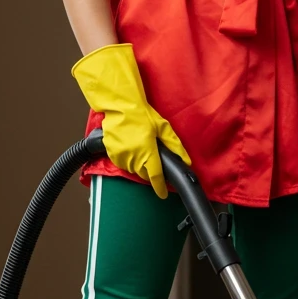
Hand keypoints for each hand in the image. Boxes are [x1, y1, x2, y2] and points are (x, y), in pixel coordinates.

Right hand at [70, 42, 190, 197]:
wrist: (120, 105)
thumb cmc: (142, 114)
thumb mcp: (164, 128)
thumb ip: (175, 146)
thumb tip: (186, 160)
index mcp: (147, 152)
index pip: (155, 177)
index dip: (160, 188)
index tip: (163, 193)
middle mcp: (133, 158)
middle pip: (144, 174)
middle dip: (150, 170)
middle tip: (152, 155)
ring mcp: (120, 156)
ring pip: (133, 169)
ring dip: (138, 164)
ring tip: (140, 147)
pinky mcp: (111, 153)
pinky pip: (122, 162)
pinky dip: (128, 159)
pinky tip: (131, 146)